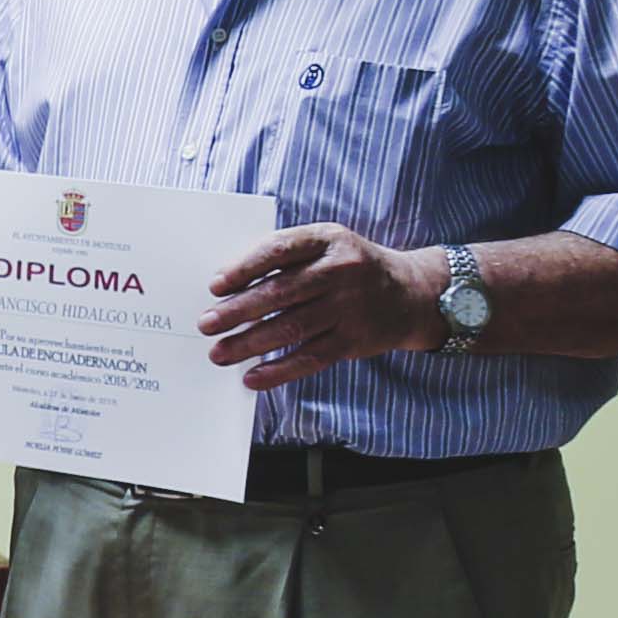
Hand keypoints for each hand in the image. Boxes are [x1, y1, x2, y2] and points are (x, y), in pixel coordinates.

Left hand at [204, 223, 438, 388]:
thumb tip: (228, 285)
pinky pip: (311, 357)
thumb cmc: (350, 266)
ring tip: (219, 352)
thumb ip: (284, 257)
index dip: (245, 267)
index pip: (280, 250)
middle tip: (206, 324)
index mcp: (327, 240)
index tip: (215, 285)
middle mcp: (341, 271)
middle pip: (282, 292)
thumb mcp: (325, 245)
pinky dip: (279, 370)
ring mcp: (350, 306)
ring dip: (250, 343)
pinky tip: (253, 377)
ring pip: (292, 327)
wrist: (411, 293)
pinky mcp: (355, 339)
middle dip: (239, 310)